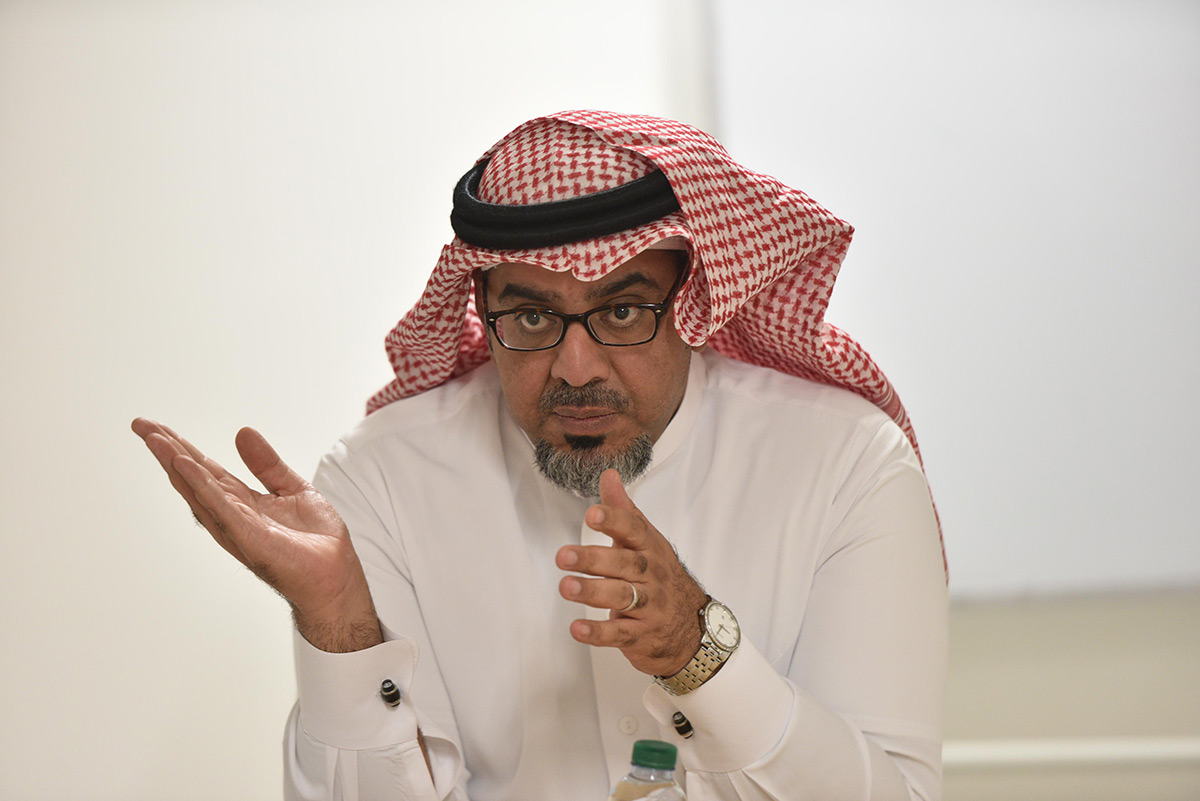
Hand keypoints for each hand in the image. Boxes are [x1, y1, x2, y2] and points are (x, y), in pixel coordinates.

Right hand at [131, 418, 381, 652]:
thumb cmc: (316, 541)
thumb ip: (267, 464)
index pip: (206, 470)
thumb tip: (242, 432)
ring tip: (154, 439)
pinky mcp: (250, 539)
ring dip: (176, 464)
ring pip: (199, 491)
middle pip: (194, 478)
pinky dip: (202, 487)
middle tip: (141, 425)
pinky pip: (221, 508)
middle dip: (167, 451)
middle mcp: (232, 515)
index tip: (156, 428)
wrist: (336, 575)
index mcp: (242, 503)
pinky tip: (185, 466)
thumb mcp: (294, 489)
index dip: (182, 448)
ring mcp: (237, 528)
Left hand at [555, 469, 708, 676]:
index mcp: (650, 548)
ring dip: (591, 592)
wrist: (693, 627)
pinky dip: (598, 633)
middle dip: (593, 559)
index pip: (634, 530)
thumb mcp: (647, 541)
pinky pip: (619, 635)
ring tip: (566, 587)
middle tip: (563, 556)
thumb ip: (623, 511)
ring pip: (621, 597)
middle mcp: (651, 575)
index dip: (614, 521)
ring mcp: (649, 606)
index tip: (592, 514)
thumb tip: (609, 475)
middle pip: (624, 564)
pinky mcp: (641, 635)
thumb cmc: (660, 577)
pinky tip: (577, 629)